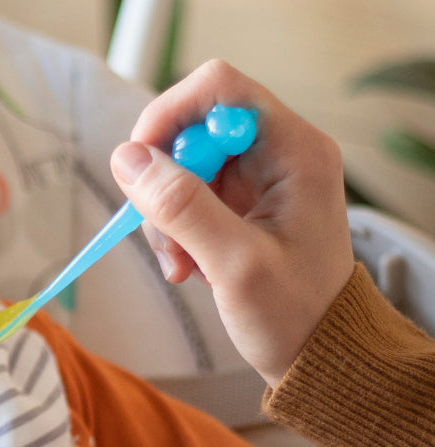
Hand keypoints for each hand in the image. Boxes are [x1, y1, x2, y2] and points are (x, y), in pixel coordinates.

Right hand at [109, 60, 354, 387]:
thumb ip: (182, 207)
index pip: (217, 89)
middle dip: (163, 180)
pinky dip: (174, 230)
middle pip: (191, 128)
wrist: (319, 357)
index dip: (169, 116)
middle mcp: (277, 154)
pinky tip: (187, 266)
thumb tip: (126, 157)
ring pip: (181, 166)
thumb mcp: (235, 263)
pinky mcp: (239, 205)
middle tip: (164, 233)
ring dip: (165, 215)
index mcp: (295, 150)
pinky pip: (185, 197)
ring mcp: (257, 180)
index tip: (140, 165)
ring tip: (179, 263)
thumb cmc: (296, 315)